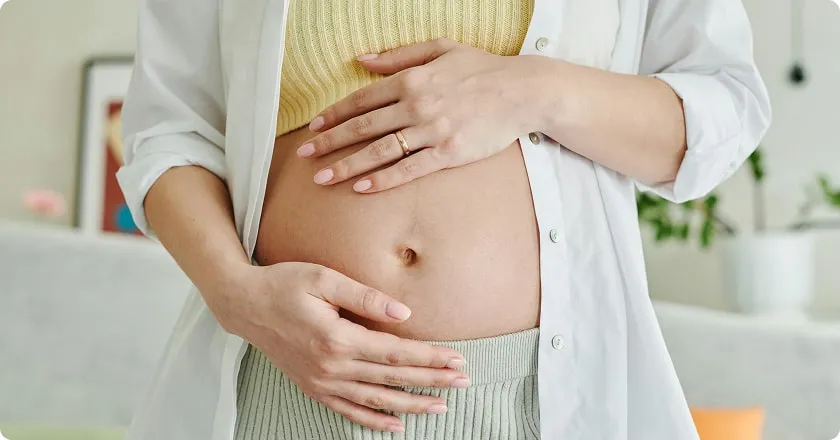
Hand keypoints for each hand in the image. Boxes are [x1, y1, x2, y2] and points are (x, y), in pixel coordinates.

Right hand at [210, 262, 468, 432]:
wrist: (244, 305)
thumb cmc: (284, 284)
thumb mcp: (324, 279)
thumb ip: (366, 297)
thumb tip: (404, 314)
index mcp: (337, 338)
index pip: (395, 353)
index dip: (429, 357)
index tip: (457, 359)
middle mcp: (331, 367)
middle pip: (392, 379)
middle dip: (431, 380)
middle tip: (463, 381)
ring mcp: (321, 382)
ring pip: (375, 400)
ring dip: (410, 404)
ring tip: (441, 406)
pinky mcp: (312, 387)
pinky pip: (347, 410)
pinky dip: (373, 420)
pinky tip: (396, 425)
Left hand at [296, 38, 540, 192]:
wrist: (523, 91)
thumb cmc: (483, 68)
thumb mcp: (441, 48)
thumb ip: (399, 55)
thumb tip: (363, 60)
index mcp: (412, 79)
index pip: (362, 99)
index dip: (335, 114)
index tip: (314, 128)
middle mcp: (417, 105)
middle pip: (364, 126)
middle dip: (330, 142)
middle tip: (305, 156)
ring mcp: (432, 131)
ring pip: (380, 150)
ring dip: (348, 165)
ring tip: (323, 179)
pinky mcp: (449, 153)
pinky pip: (409, 169)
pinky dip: (383, 179)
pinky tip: (362, 188)